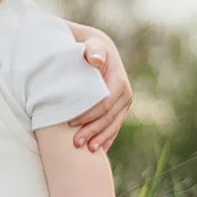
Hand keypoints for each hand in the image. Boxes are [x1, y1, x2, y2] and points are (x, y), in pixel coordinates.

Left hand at [65, 26, 132, 154]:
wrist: (99, 51)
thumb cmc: (91, 49)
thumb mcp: (92, 46)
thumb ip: (94, 51)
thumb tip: (95, 59)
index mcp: (119, 82)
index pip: (105, 104)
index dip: (89, 115)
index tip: (71, 123)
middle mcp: (126, 94)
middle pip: (109, 118)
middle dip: (93, 131)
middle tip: (75, 143)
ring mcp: (124, 104)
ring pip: (113, 125)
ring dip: (100, 138)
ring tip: (86, 149)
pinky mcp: (120, 109)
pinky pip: (115, 127)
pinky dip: (107, 138)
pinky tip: (98, 150)